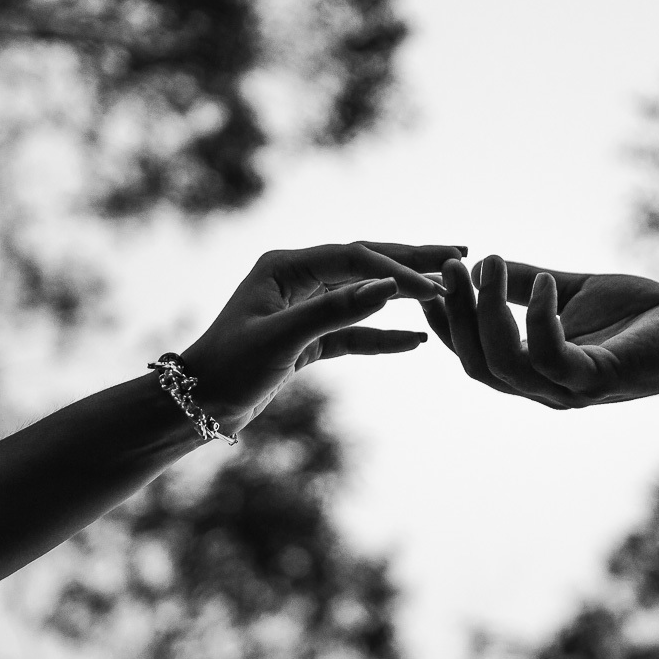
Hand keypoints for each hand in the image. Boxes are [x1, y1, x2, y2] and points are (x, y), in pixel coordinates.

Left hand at [182, 242, 464, 433]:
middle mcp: (298, 277)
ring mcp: (305, 307)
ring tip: (449, 289)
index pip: (356, 258)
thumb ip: (336, 311)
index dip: (398, 270)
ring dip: (405, 295)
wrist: (196, 405)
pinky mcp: (308, 339)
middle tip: (462, 253)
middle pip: (367, 263)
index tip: (437, 287)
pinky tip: (417, 340)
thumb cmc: (229, 368)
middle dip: (413, 261)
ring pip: (365, 295)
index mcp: (287, 265)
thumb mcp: (283, 338)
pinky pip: (355, 332)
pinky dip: (384, 336)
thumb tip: (389, 287)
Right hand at [421, 256, 658, 408]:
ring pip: (504, 366)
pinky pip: (553, 359)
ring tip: (491, 264)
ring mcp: (571, 390)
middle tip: (453, 266)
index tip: (430, 279)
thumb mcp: (568, 290)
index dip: (446, 322)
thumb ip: (525, 283)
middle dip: (457, 315)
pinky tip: (547, 282)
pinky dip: (540, 319)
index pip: (473, 356)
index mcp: (533, 372)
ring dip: (488, 312)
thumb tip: (479, 262)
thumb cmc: (638, 314)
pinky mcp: (600, 381)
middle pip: (478, 365)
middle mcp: (545, 390)